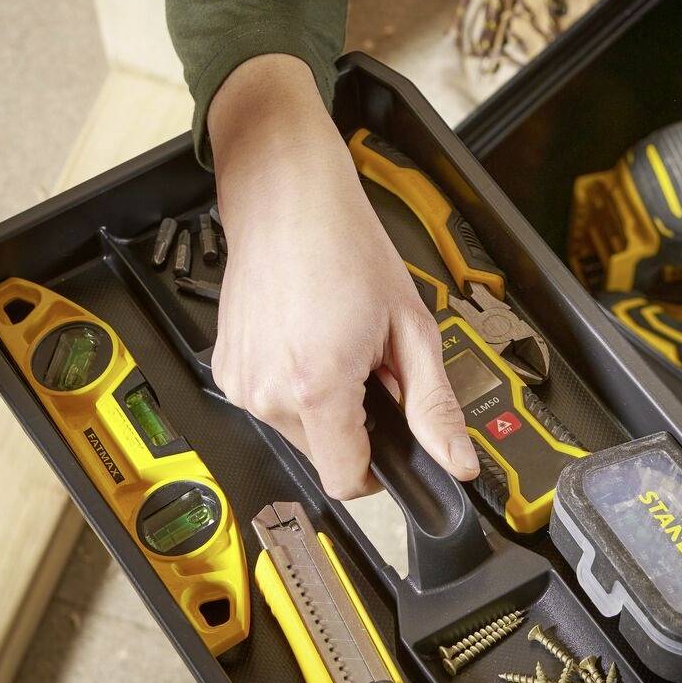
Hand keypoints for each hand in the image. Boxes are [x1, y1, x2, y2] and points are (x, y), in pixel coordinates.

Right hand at [205, 55, 477, 499]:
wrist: (288, 201)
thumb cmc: (346, 248)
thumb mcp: (411, 329)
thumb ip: (434, 406)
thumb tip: (456, 461)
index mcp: (317, 387)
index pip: (347, 481)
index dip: (380, 468)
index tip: (391, 438)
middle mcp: (268, 393)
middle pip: (324, 455)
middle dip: (356, 423)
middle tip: (369, 365)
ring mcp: (240, 382)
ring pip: (297, 431)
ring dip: (325, 403)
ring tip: (338, 345)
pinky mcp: (225, 369)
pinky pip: (270, 402)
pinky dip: (295, 384)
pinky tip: (308, 339)